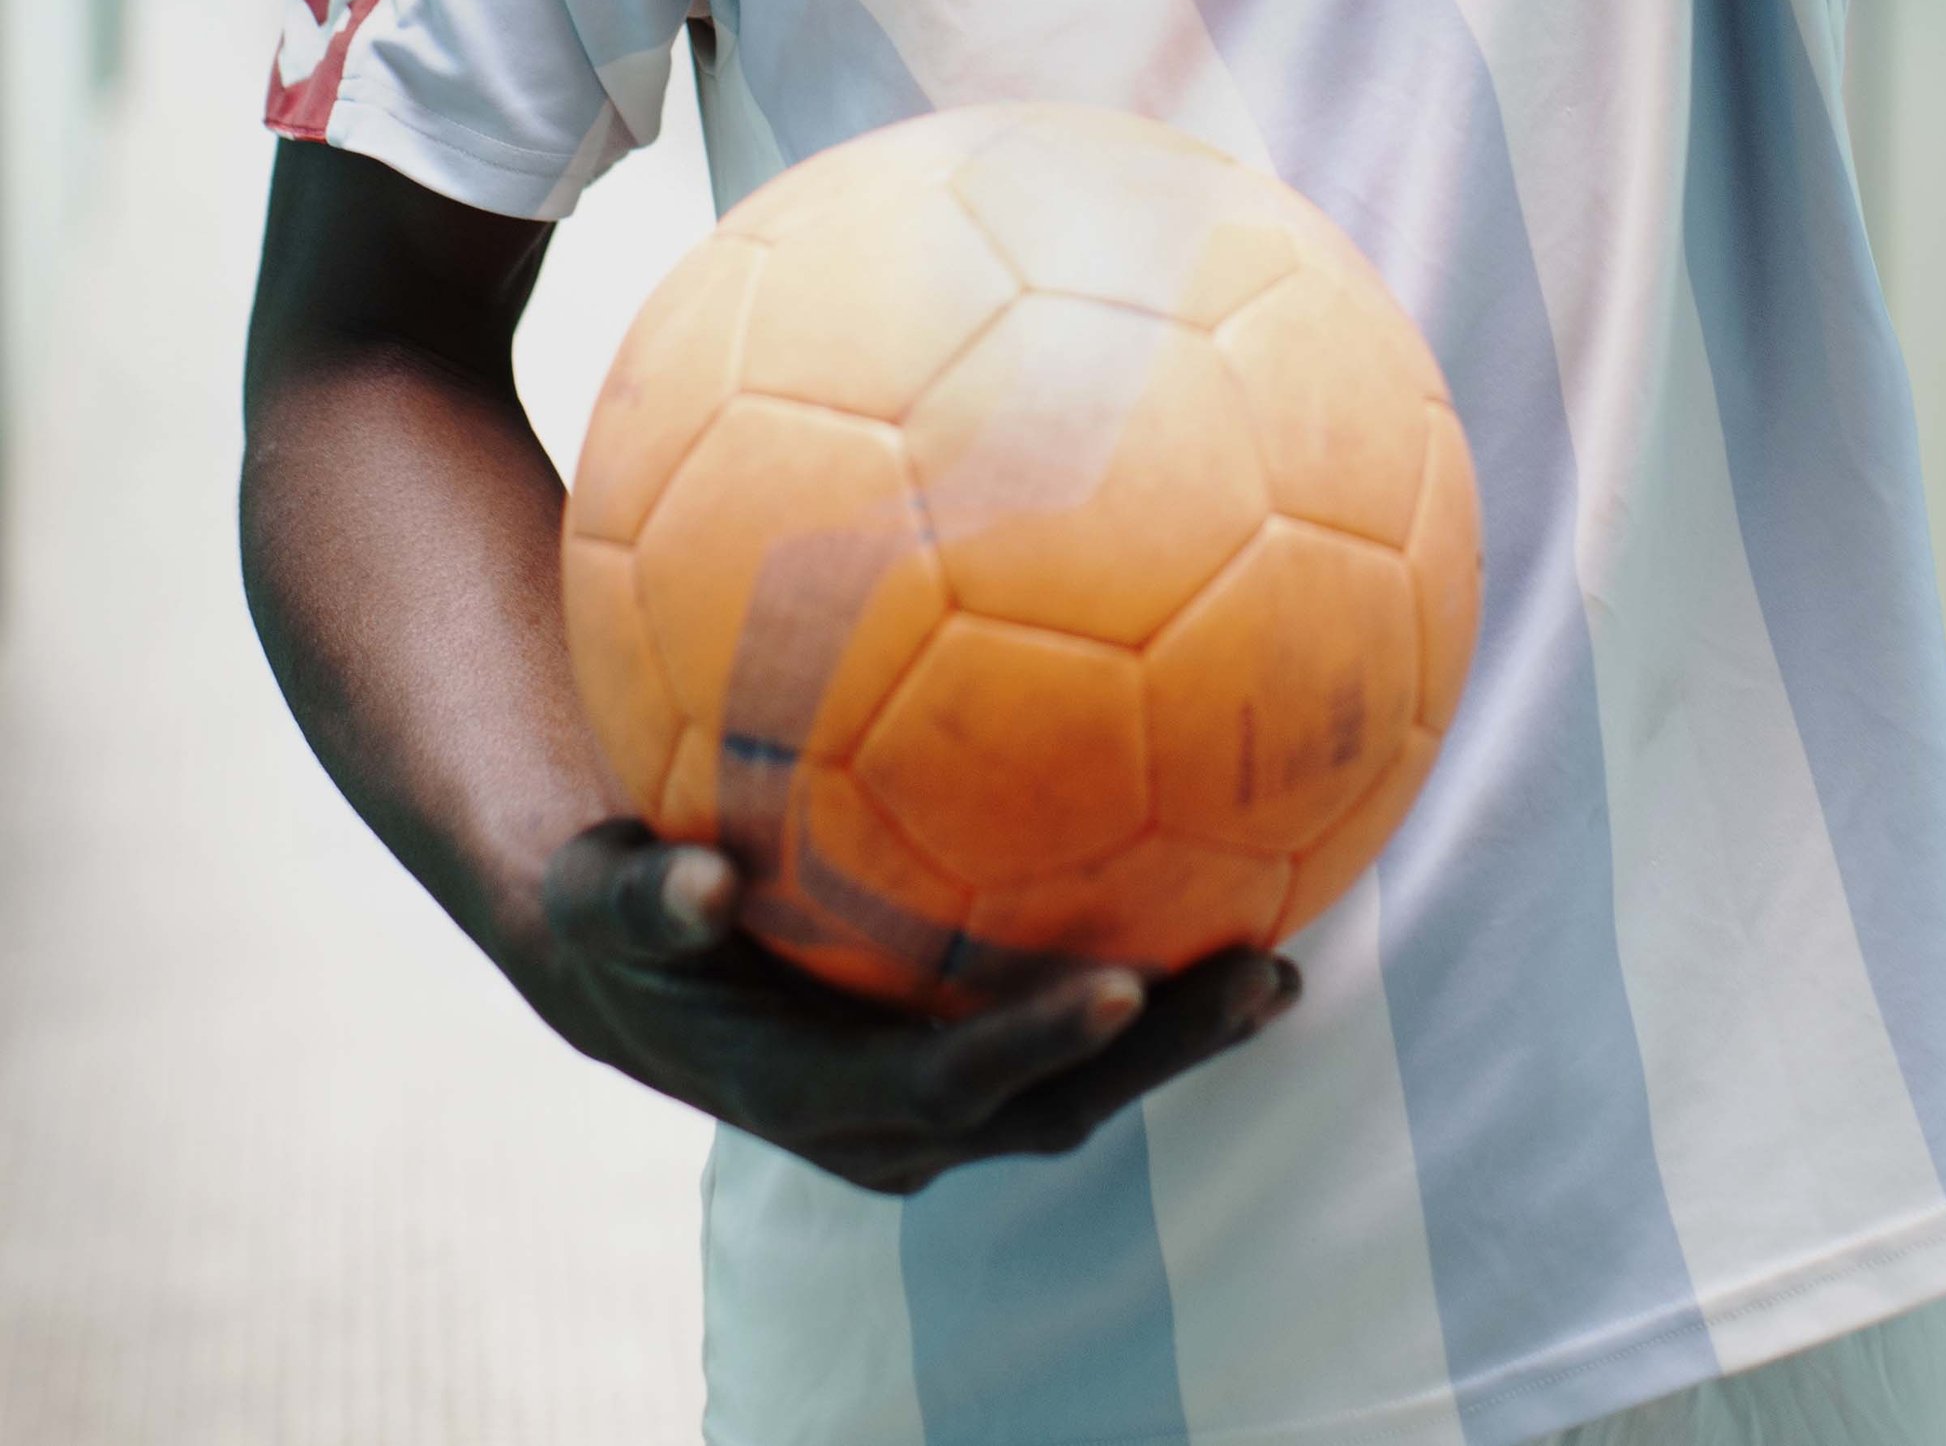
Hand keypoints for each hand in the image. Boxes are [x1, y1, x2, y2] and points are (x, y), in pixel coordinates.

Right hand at [537, 820, 1297, 1195]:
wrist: (635, 971)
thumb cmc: (627, 909)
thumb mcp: (605, 898)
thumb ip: (645, 895)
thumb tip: (699, 885)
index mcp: (820, 1091)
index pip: (948, 1082)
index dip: (1034, 1044)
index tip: (1120, 980)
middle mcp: (893, 1123)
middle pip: (1052, 1107)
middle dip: (1162, 1053)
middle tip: (1261, 971)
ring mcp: (936, 1108)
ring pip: (1078, 1091)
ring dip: (1179, 1039)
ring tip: (1278, 967)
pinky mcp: (964, 1069)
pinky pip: (1069, 1044)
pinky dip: (1147, 1001)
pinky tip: (1226, 899)